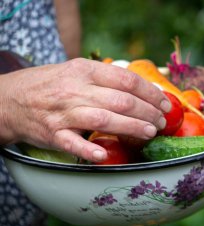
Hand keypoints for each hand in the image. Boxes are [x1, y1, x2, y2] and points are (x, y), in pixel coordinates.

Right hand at [0, 58, 170, 161]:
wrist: (9, 98)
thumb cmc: (51, 84)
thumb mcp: (76, 70)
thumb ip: (105, 77)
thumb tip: (142, 88)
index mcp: (84, 71)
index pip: (126, 79)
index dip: (150, 92)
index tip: (164, 102)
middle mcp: (75, 90)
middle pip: (121, 101)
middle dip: (148, 111)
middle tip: (161, 121)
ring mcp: (63, 113)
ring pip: (103, 119)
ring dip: (131, 127)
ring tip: (150, 132)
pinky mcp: (52, 134)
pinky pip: (73, 143)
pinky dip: (89, 149)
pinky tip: (105, 154)